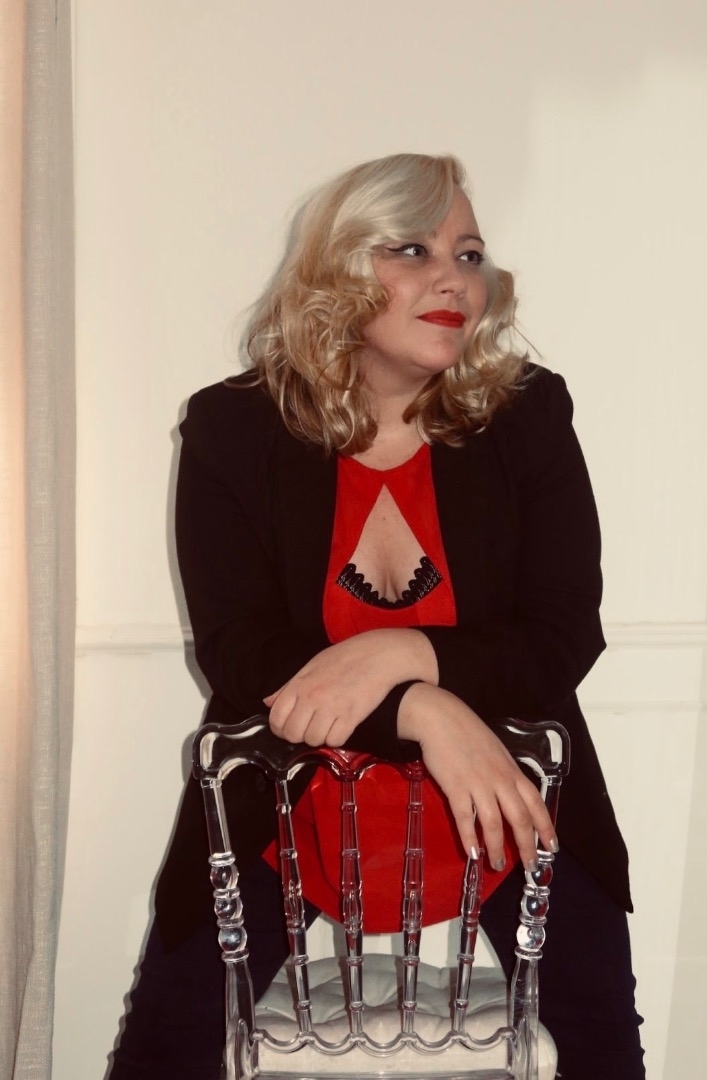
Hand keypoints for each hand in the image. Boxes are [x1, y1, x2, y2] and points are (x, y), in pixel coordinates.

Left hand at [264, 628, 436, 747]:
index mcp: (300, 684)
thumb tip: (267, 702)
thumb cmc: (345, 657)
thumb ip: (288, 686)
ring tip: (328, 724)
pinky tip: (342, 726)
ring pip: (313, 740)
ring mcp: (331, 708)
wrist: (379, 655)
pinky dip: (337, 737)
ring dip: (320, 736)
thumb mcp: (312, 665)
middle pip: (293, 734)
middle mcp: (312, 697)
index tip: (289, 728)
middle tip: (311, 728)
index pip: (276, 718)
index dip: (280, 728)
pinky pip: (335, 741)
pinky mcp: (351, 717)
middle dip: (300, 735)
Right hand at [397, 683, 557, 871]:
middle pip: (520, 818)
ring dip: (497, 848)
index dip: (546, 828)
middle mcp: (500, 780)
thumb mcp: (497, 753)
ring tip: (498, 865)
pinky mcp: (456, 787)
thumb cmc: (469, 734)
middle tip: (530, 867)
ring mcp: (478, 784)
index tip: (552, 847)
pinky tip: (472, 853)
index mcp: (512, 771)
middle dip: (527, 846)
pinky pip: (465, 818)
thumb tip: (513, 799)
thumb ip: (506, 775)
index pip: (536, 803)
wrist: (441, 718)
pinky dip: (470, 838)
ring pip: (493, 823)